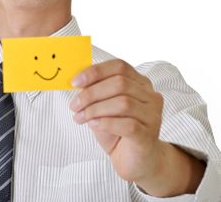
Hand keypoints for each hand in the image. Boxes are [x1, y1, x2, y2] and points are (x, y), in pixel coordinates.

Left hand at [69, 59, 163, 182]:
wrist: (136, 160)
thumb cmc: (117, 130)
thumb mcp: (103, 107)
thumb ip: (95, 92)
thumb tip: (76, 81)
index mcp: (140, 83)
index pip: (119, 67)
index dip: (95, 72)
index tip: (74, 82)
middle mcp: (150, 96)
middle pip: (120, 84)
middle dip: (91, 93)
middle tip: (74, 105)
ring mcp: (153, 116)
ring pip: (124, 103)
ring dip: (95, 109)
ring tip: (80, 117)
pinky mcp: (148, 136)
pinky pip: (128, 125)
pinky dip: (106, 123)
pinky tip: (93, 125)